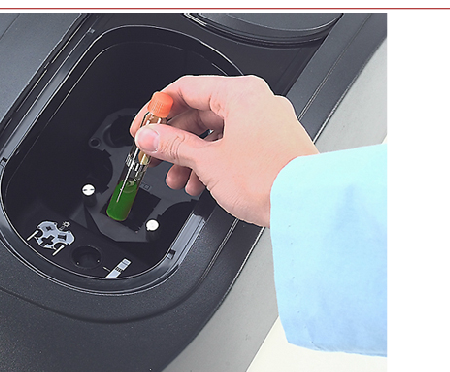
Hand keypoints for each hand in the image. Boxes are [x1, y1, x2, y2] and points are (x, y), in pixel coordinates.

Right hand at [130, 75, 317, 226]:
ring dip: (191, 156)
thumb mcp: (208, 161)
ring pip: (216, 133)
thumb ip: (173, 145)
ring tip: (175, 176)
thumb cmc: (269, 178)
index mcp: (241, 93)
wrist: (305, 205)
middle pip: (201, 112)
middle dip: (173, 138)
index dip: (158, 108)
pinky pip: (233, 146)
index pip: (187, 88)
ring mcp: (267, 124)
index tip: (144, 125)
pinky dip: (213, 162)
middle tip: (154, 154)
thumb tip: (150, 136)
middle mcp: (257, 103)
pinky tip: (199, 183)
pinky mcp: (272, 146)